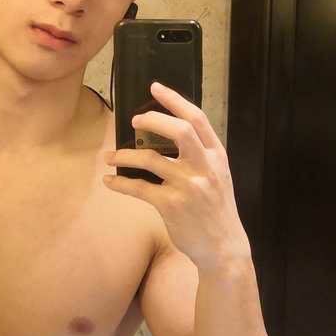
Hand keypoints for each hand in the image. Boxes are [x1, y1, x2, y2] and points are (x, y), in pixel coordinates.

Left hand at [103, 82, 250, 271]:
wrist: (224, 248)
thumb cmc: (217, 211)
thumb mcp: (219, 178)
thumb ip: (201, 157)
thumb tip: (167, 136)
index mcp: (217, 156)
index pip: (197, 119)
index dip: (175, 100)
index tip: (156, 87)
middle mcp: (205, 168)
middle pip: (179, 130)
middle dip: (152, 119)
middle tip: (133, 121)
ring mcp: (189, 186)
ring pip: (150, 159)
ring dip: (125, 156)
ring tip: (111, 157)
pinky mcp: (172, 206)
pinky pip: (139, 188)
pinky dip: (120, 183)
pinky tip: (110, 181)